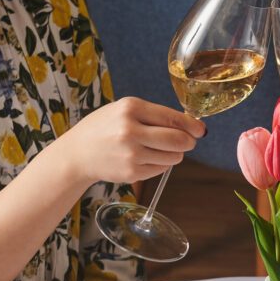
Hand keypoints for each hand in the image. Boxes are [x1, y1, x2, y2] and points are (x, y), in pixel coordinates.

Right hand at [62, 97, 204, 186]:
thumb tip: (191, 127)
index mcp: (130, 108)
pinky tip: (145, 158)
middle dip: (188, 142)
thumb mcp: (124, 110)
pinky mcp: (132, 172)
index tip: (201, 130)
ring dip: (174, 154)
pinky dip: (160, 165)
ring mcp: (131, 153)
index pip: (173, 118)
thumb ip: (154, 115)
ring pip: (174, 157)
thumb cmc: (105, 128)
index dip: (192, 126)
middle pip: (178, 140)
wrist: (78, 153)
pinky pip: (161, 169)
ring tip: (157, 149)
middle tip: (188, 142)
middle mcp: (131, 130)